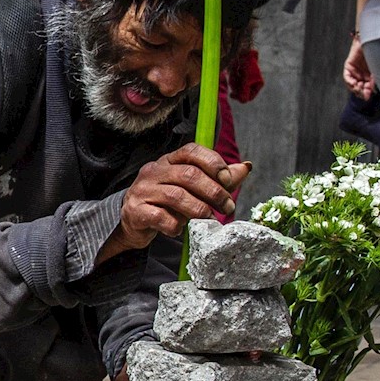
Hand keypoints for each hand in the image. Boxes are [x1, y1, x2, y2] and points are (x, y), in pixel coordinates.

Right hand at [104, 144, 250, 255]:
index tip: (228, 180)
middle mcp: (154, 171)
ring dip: (199, 210)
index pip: (191, 151)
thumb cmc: (167, 203)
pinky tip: (180, 229)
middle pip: (189, 175)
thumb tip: (245, 167)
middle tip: (228, 207)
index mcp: (169, 161)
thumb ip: (218, 179)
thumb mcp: (191, 188)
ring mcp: (142, 190)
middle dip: (214, 192)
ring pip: (177, 196)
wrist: (133, 222)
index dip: (213, 162)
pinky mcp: (136, 211)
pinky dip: (176, 226)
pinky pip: (161, 218)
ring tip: (209, 220)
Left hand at [343, 36, 375, 97]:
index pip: (366, 88)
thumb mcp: (377, 70)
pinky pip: (346, 77)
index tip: (369, 96)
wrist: (372, 42)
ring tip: (360, 88)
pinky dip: (349, 82)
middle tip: (364, 94)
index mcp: (369, 76)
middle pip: (358, 87)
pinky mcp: (348, 66)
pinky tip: (354, 84)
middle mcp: (361, 74)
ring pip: (352, 84)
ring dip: (355, 88)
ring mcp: (354, 71)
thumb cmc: (378, 54)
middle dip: (361, 92)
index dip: (367, 93)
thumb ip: (375, 80)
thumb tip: (373, 92)